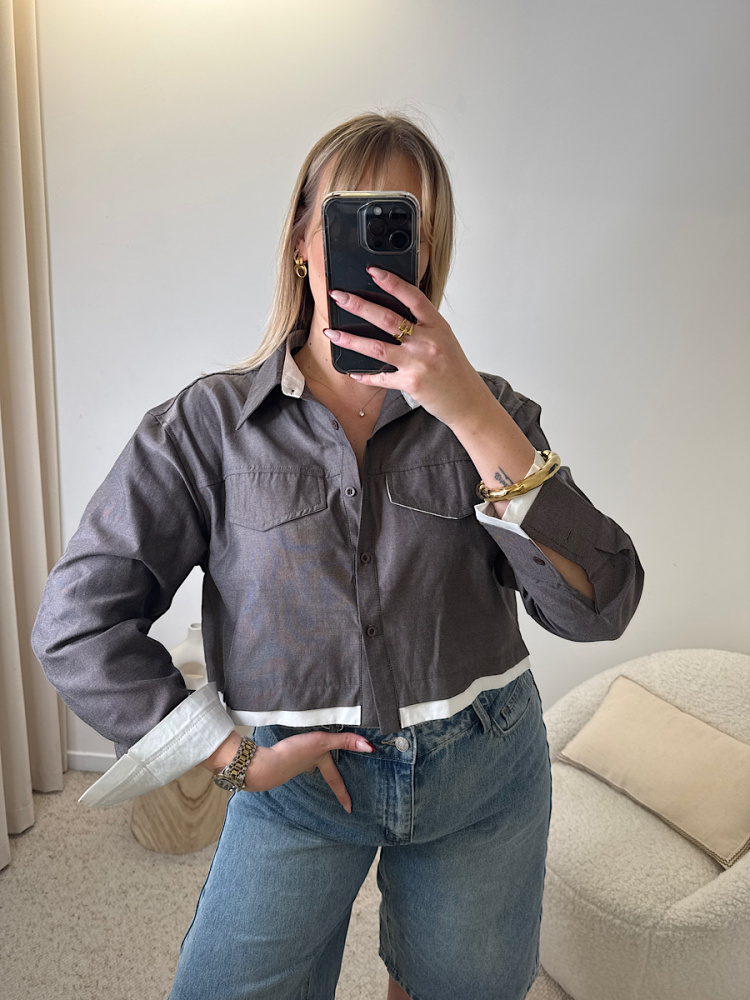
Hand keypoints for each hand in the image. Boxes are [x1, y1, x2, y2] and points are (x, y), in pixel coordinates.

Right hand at [203, 730, 374, 812]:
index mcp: (319, 764)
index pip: (336, 780)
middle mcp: (307, 766)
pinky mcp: (281, 759)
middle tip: (332, 783)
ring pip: (307, 765)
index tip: (350, 809)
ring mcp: (293, 764)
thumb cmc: (292, 754)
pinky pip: (293, 759)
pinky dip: (295, 757)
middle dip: (327, 776)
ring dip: (311, 765)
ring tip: (312, 761)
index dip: (343, 793)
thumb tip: (369, 748)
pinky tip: (291, 752)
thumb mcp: (321, 743)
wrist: (263, 763)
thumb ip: (344, 742)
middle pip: (322, 772)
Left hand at [324, 266, 492, 427]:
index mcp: (438, 326)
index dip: (392, 282)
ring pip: (376, 347)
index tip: (372, 271)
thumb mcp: (444, 339)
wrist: (468, 401)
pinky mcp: (410, 384)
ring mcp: (418, 363)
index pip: (413, 297)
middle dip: (358, 305)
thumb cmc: (454, 369)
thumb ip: (422, 326)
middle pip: (387, 319)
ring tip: (331, 332)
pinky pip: (381, 377)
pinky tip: (352, 372)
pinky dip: (364, 375)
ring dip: (350, 339)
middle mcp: (428, 342)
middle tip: (338, 296)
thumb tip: (390, 314)